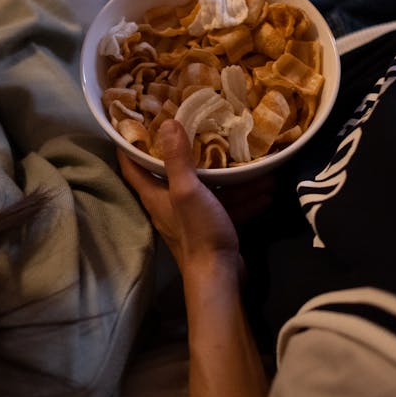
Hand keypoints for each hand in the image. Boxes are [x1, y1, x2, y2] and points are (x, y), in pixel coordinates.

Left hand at [118, 119, 243, 281]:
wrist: (219, 275)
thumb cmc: (198, 231)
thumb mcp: (187, 190)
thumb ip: (177, 158)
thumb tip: (167, 122)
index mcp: (155, 195)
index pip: (132, 165)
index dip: (129, 143)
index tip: (137, 121)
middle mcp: (170, 204)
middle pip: (176, 173)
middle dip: (192, 152)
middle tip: (204, 127)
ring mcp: (193, 217)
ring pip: (210, 189)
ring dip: (231, 177)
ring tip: (253, 160)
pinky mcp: (213, 228)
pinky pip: (228, 206)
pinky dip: (245, 198)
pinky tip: (266, 189)